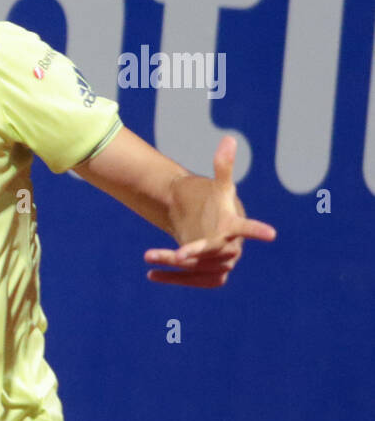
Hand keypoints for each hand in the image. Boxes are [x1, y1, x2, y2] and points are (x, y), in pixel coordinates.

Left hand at [143, 135, 276, 286]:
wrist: (216, 230)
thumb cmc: (218, 207)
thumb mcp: (219, 187)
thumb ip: (224, 166)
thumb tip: (229, 138)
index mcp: (234, 225)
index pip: (249, 227)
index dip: (258, 230)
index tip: (271, 234)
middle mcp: (232, 248)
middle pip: (214, 252)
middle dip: (196, 253)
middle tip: (178, 254)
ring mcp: (223, 265)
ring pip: (198, 268)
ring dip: (174, 264)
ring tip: (149, 256)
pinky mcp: (212, 277)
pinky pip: (192, 281)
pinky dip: (172, 279)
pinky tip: (152, 275)